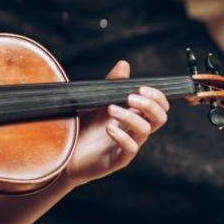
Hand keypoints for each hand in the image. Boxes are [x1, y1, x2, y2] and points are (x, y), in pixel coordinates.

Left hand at [66, 60, 169, 186]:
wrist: (64, 154)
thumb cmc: (83, 129)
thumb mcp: (97, 102)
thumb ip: (112, 85)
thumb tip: (124, 64)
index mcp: (134, 117)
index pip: (159, 107)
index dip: (157, 97)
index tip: (141, 88)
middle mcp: (135, 131)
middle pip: (160, 118)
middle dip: (150, 105)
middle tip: (130, 97)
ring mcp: (128, 145)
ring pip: (145, 130)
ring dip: (130, 116)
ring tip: (111, 109)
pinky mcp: (117, 160)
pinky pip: (130, 149)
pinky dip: (122, 136)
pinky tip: (108, 128)